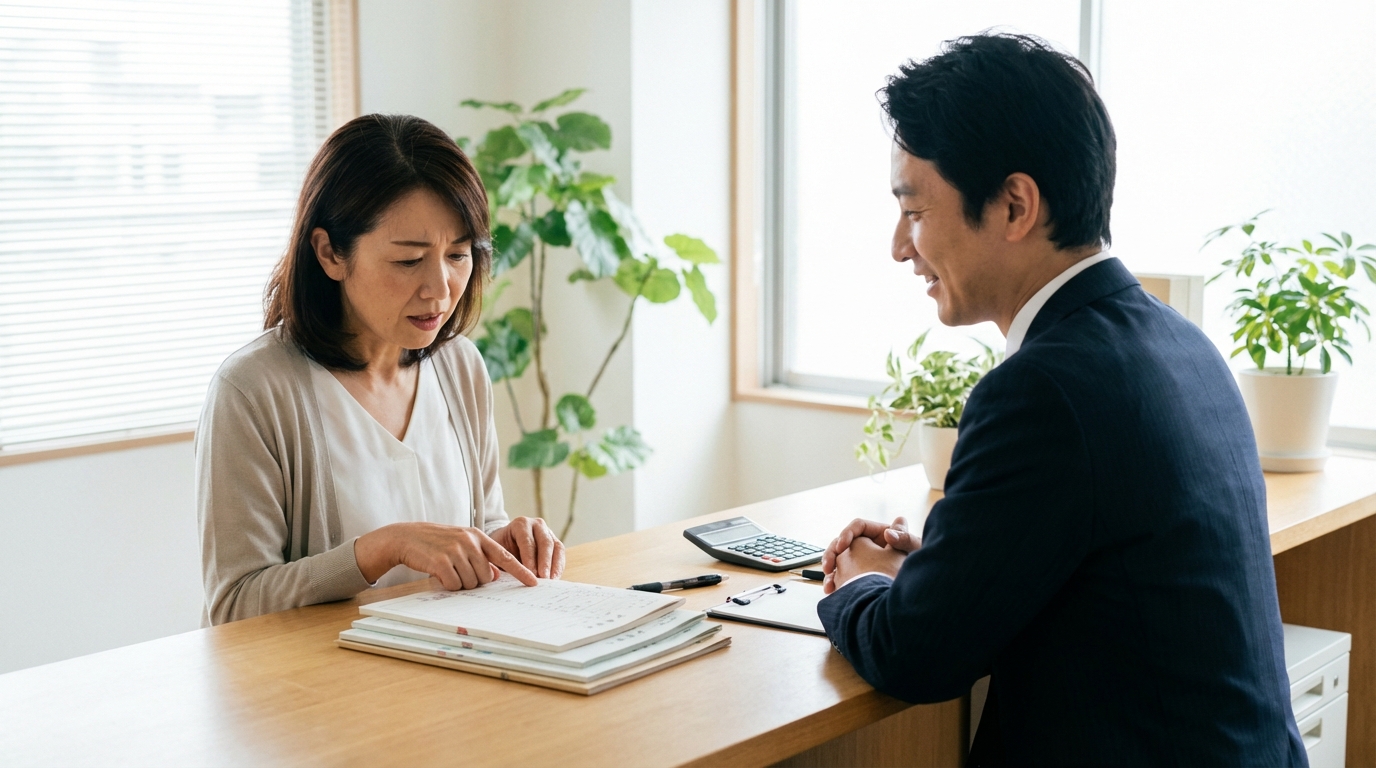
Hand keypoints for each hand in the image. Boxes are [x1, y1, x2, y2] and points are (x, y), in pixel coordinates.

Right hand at [354, 522, 537, 589]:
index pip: (505, 556)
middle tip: (459, 571)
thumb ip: (481, 557)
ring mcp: (455, 550)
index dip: (521, 571)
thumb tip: (496, 576)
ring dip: (460, 583)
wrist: (407, 537)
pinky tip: (439, 574)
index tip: (534, 582)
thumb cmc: (437, 543)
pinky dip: (448, 585)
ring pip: (471, 583)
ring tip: (448, 570)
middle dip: (475, 581)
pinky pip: (454, 585)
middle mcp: (470, 542)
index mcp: (478, 537)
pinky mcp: (441, 561)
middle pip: (487, 577)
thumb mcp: (462, 544)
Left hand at [489, 517, 565, 579]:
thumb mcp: (495, 550)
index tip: (530, 573)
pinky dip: (559, 566)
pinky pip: (560, 553)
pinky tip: (555, 578)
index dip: (529, 557)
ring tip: (551, 580)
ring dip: (554, 565)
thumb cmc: (500, 547)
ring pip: (556, 547)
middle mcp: (537, 525)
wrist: (506, 541)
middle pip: (545, 542)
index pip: (527, 541)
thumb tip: (500, 575)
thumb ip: (500, 559)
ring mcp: (548, 532)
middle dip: (545, 562)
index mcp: (520, 524)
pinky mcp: (555, 541)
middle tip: (543, 577)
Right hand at [821, 516, 919, 593]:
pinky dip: (835, 581)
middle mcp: (870, 545)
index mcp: (880, 533)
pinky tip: (831, 590)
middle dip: (833, 553)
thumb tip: (889, 533)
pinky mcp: (859, 575)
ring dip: (830, 569)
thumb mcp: (914, 550)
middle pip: (844, 542)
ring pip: (840, 559)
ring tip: (829, 583)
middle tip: (828, 566)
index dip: (847, 534)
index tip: (841, 546)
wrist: (917, 588)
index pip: (858, 526)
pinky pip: (842, 575)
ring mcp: (863, 560)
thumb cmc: (920, 564)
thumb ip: (904, 539)